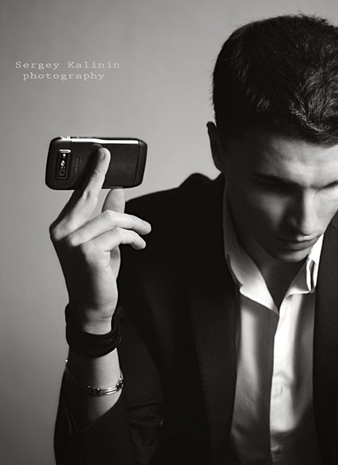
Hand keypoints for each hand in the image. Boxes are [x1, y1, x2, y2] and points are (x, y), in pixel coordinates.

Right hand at [50, 147, 150, 331]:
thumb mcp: (104, 242)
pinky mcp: (88, 251)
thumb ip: (108, 217)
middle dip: (102, 175)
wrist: (94, 306)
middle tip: (112, 161)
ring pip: (112, 218)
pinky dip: (134, 237)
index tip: (101, 155)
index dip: (91, 174)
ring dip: (134, 224)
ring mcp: (74, 242)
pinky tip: (139, 245)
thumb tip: (116, 192)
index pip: (77, 196)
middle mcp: (63, 233)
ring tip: (144, 232)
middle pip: (90, 198)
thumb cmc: (96, 275)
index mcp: (62, 228)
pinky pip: (119, 234)